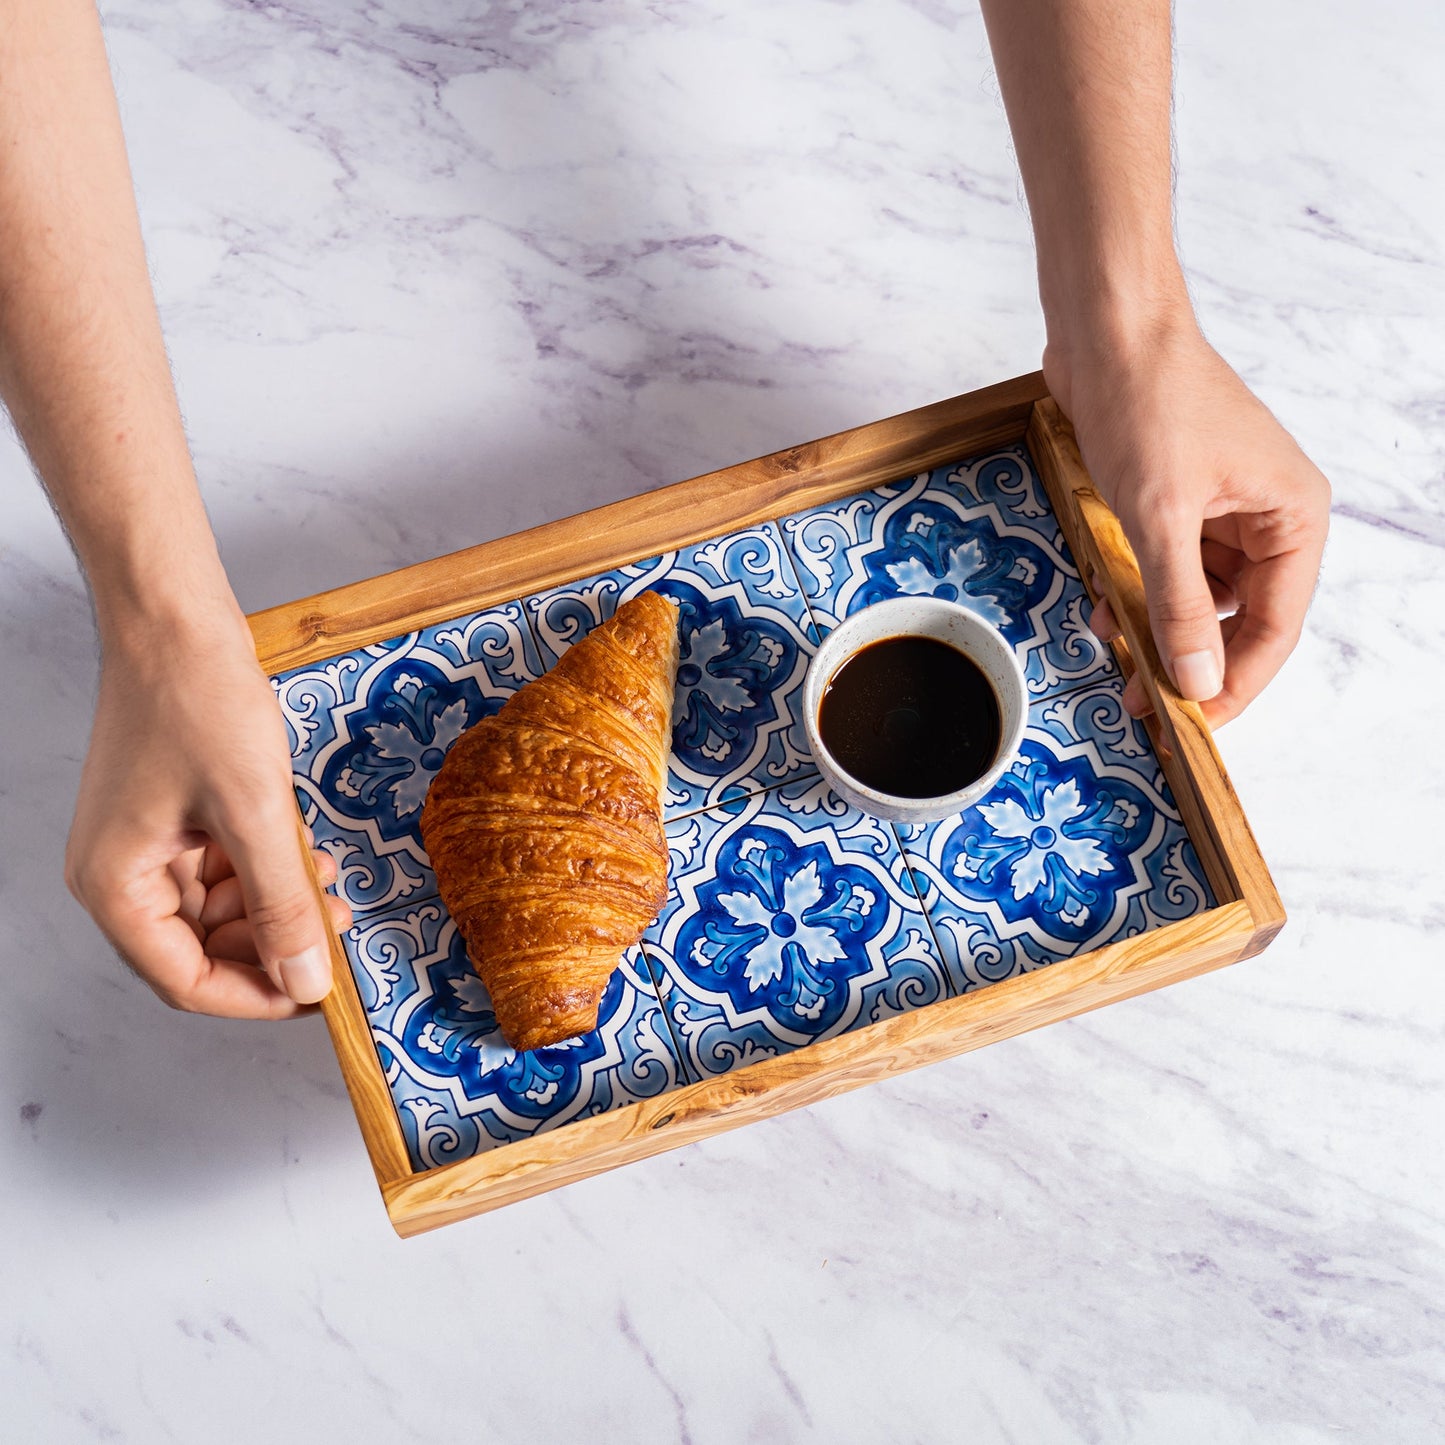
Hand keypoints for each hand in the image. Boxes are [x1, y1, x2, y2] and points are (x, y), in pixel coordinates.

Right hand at [65, 613, 350, 1017]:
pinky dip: (265, 869)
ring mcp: (145, 844)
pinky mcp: (171, 817)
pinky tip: (306, 853)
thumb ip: (282, 902)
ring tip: (328, 885)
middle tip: (335, 932)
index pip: (186, 982)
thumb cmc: (198, 702)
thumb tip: (305, 981)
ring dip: (276, 905)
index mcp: (116, 887)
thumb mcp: (255, 811)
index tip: (318, 993)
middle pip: (201, 950)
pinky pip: (221, 868)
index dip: (257, 996)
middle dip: (273, 945)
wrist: (175, 619)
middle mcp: (120, 875)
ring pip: (218, 910)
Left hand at [1045, 317, 1330, 726]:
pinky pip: (1165, 563)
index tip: (1191, 724)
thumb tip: (1197, 678)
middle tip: (1137, 699)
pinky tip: (1103, 595)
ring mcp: (1222, 508)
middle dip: (1183, 656)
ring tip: (1108, 636)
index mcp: (1292, 516)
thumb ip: (1179, 604)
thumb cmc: (1147, 403)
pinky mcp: (1177, 499)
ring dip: (1151, 621)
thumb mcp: (1160, 517)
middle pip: (1235, 617)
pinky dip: (1135, 585)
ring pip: (1194, 595)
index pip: (1275, 627)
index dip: (1235, 683)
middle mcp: (1267, 516)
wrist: (1106, 331)